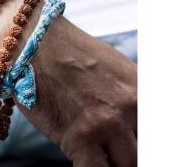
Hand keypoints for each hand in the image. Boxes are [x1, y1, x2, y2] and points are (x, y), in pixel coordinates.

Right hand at [21, 17, 136, 166]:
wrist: (33, 42)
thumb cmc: (67, 53)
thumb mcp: (113, 68)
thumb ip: (132, 98)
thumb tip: (139, 129)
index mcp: (142, 87)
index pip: (163, 132)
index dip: (150, 144)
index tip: (138, 143)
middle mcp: (131, 105)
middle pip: (145, 151)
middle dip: (129, 152)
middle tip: (113, 145)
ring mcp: (106, 122)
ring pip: (125, 165)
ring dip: (111, 160)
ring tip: (96, 147)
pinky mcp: (79, 138)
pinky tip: (82, 156)